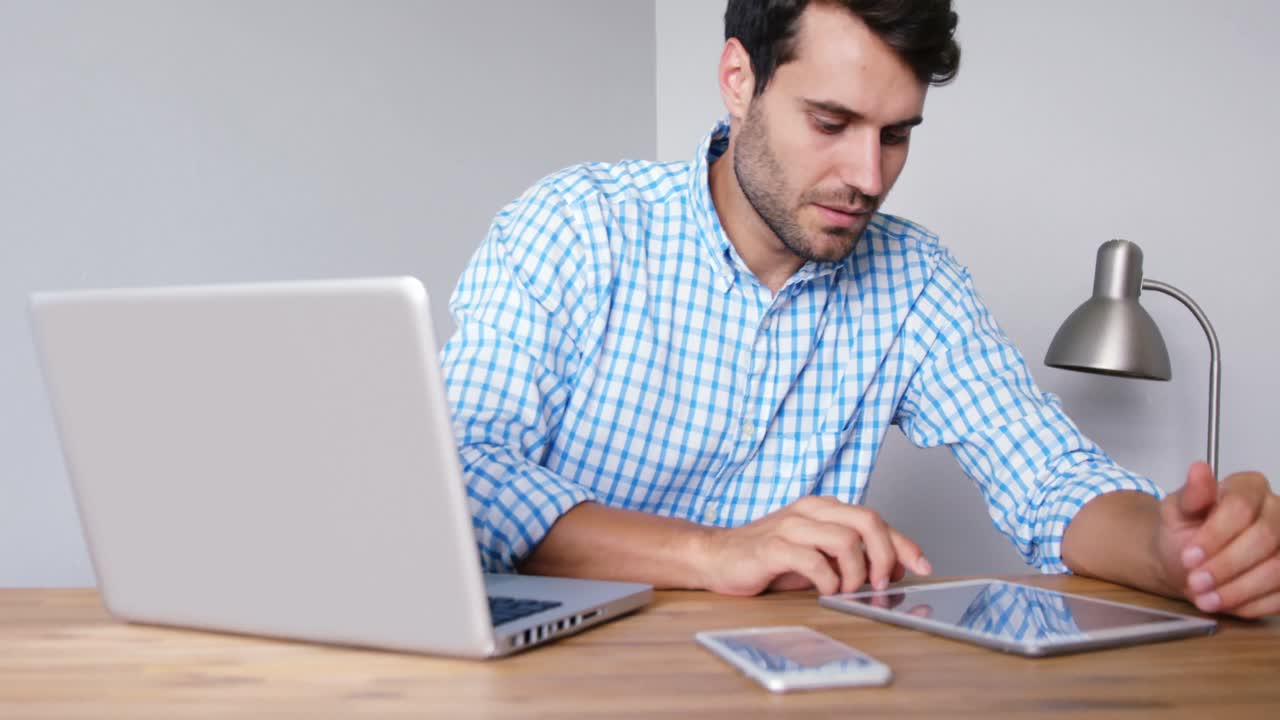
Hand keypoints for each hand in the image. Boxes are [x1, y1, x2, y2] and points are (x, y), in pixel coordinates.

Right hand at [695, 496, 931, 595]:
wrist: (717, 557)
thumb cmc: (768, 558)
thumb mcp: (818, 556)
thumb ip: (852, 557)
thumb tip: (894, 569)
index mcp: (825, 509)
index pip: (876, 520)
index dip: (904, 544)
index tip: (923, 566)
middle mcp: (811, 511)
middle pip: (867, 521)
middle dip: (885, 556)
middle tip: (881, 584)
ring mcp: (791, 526)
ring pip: (845, 539)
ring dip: (856, 572)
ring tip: (847, 590)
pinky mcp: (773, 547)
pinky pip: (813, 560)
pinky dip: (828, 580)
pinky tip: (824, 590)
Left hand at [1157, 462, 1279, 617]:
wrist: (1188, 564)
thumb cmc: (1184, 533)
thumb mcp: (1176, 512)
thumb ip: (1190, 496)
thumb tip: (1198, 469)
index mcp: (1249, 487)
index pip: (1241, 507)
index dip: (1215, 535)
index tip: (1188, 557)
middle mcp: (1277, 511)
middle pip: (1265, 538)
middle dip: (1226, 566)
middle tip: (1195, 582)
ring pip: (1278, 569)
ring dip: (1238, 590)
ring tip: (1205, 599)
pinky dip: (1251, 604)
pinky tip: (1225, 604)